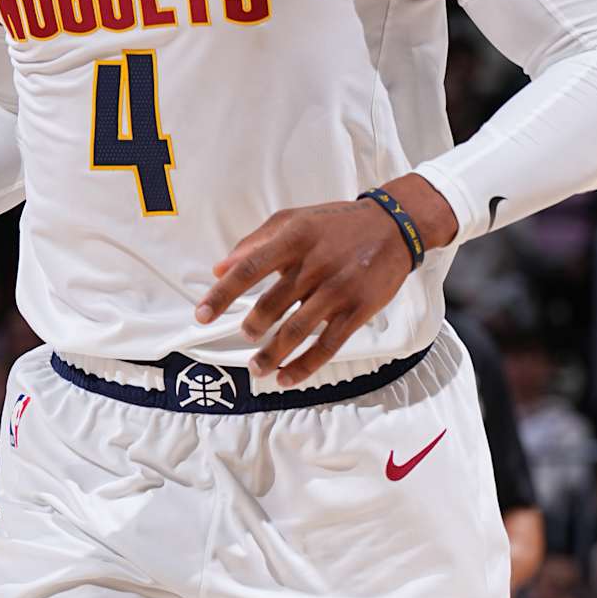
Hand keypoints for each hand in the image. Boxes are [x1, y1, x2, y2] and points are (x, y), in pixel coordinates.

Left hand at [195, 178, 453, 386]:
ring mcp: (338, 289)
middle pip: (271, 304)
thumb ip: (256, 242)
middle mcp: (315, 264)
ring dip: (272, 355)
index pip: (248, 269)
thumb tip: (219, 268)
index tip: (202, 316)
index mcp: (294, 238)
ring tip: (256, 368)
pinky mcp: (358, 310)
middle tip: (244, 336)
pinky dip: (304, 366)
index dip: (222, 295)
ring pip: (297, 331)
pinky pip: (327, 346)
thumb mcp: (295, 219)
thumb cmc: (337, 224)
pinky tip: (286, 378)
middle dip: (251, 327)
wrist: (394, 226)